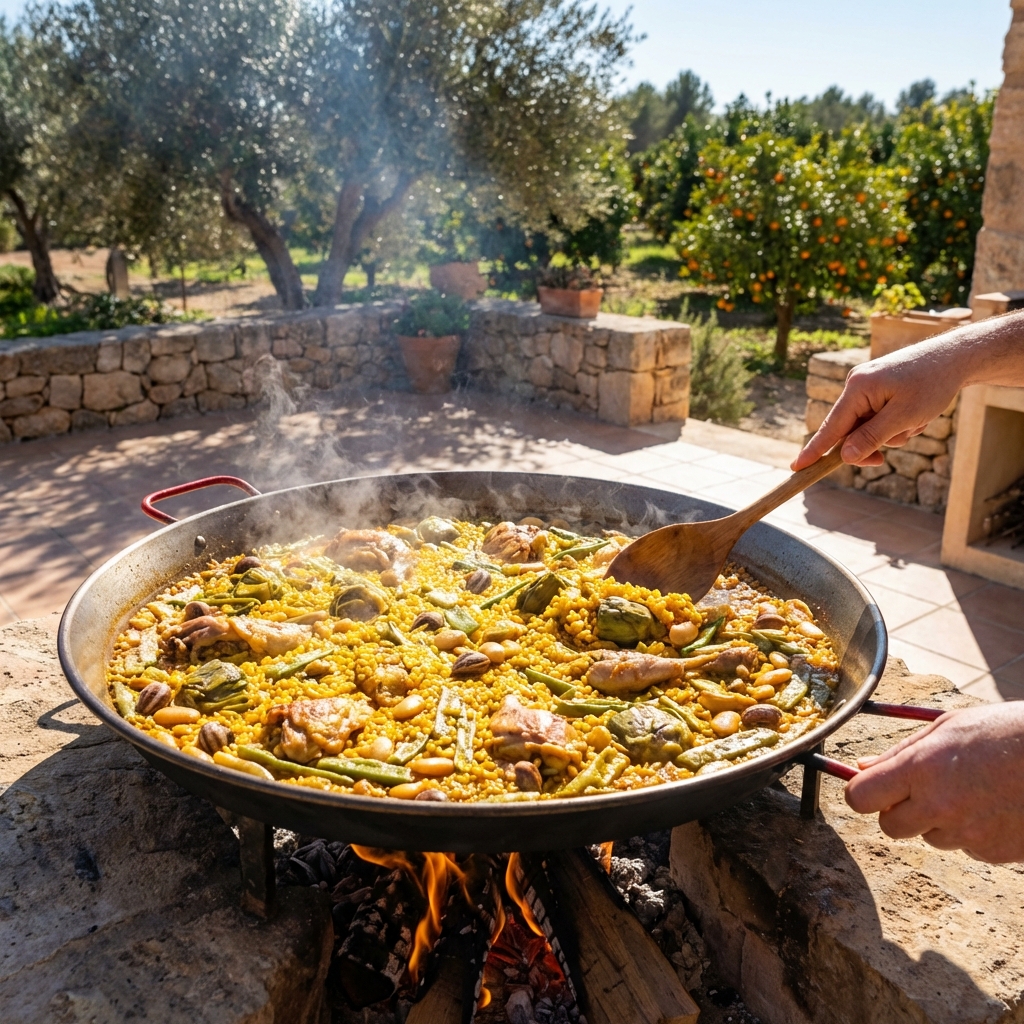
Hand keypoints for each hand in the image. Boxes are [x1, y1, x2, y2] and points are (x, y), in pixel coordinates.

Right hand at [792, 345, 960, 469]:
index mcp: (858, 388)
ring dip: (890, 434)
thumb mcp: (904, 417)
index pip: (831, 427)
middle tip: (882, 461)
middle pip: (849, 430)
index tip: (796, 467)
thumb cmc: (932, 383)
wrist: (956, 356)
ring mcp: (867, 385)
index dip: (814, 450)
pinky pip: (878, 417)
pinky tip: (915, 414)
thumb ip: (871, 437)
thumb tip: (844, 457)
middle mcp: (856, 385)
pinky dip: (895, 423)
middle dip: (870, 444)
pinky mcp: (879, 388)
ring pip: (867, 426)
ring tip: (915, 422)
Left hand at [844, 703, 1023, 862]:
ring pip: (930, 837)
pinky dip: (973, 832)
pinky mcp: (995, 854)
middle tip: (922, 789)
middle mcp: (939, 807)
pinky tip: (994, 805)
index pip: (861, 798)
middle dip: (898, 810)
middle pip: (890, 826)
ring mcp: (969, 835)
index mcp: (921, 769)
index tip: (870, 786)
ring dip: (939, 819)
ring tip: (971, 789)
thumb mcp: (947, 728)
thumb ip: (901, 752)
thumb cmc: (1005, 732)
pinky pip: (966, 848)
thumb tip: (863, 768)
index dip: (862, 793)